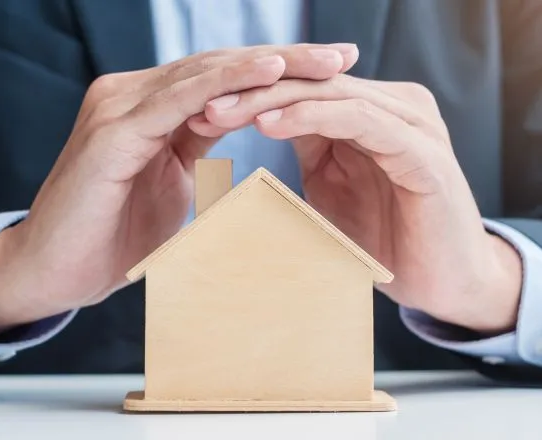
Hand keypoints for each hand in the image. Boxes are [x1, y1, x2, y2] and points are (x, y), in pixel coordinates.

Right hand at [0, 44, 359, 334]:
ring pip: (204, 74)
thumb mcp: (167, 183)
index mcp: (148, 107)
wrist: (53, 272)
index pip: (221, 79)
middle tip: (344, 54)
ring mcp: (118, 107)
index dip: (277, 72)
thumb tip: (230, 130)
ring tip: (324, 60)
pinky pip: (179, 100)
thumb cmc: (110, 236)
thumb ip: (193, 147)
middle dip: (287, 59)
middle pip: (219, 67)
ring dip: (269, 63)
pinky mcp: (112, 131)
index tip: (331, 73)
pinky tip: (269, 73)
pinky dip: (226, 84)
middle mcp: (131, 95)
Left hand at [192, 75, 521, 333]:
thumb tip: (253, 142)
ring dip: (271, 101)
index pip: (301, 91)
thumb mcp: (331, 190)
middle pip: (311, 84)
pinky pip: (361, 121)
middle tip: (201, 104)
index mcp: (367, 113)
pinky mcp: (422, 151)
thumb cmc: (383, 238)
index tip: (197, 111)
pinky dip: (313, 118)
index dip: (248, 98)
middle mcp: (392, 107)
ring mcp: (411, 124)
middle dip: (251, 92)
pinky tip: (270, 125)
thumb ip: (308, 153)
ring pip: (331, 94)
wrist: (442, 282)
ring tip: (222, 111)